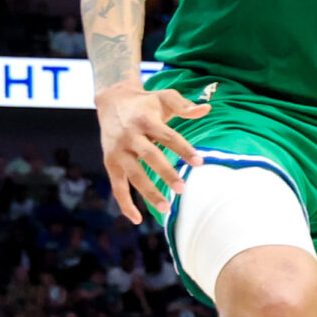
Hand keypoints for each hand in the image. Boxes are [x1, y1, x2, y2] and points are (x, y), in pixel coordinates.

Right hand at [95, 80, 209, 222]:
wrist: (112, 101)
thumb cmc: (145, 102)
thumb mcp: (164, 97)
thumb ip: (184, 105)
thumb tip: (207, 109)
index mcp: (146, 119)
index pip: (168, 136)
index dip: (183, 149)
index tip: (200, 162)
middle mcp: (131, 136)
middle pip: (150, 156)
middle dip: (165, 173)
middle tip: (182, 189)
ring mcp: (119, 151)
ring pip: (133, 175)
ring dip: (148, 192)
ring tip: (166, 208)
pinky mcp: (110, 162)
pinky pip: (117, 186)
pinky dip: (125, 203)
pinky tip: (136, 219)